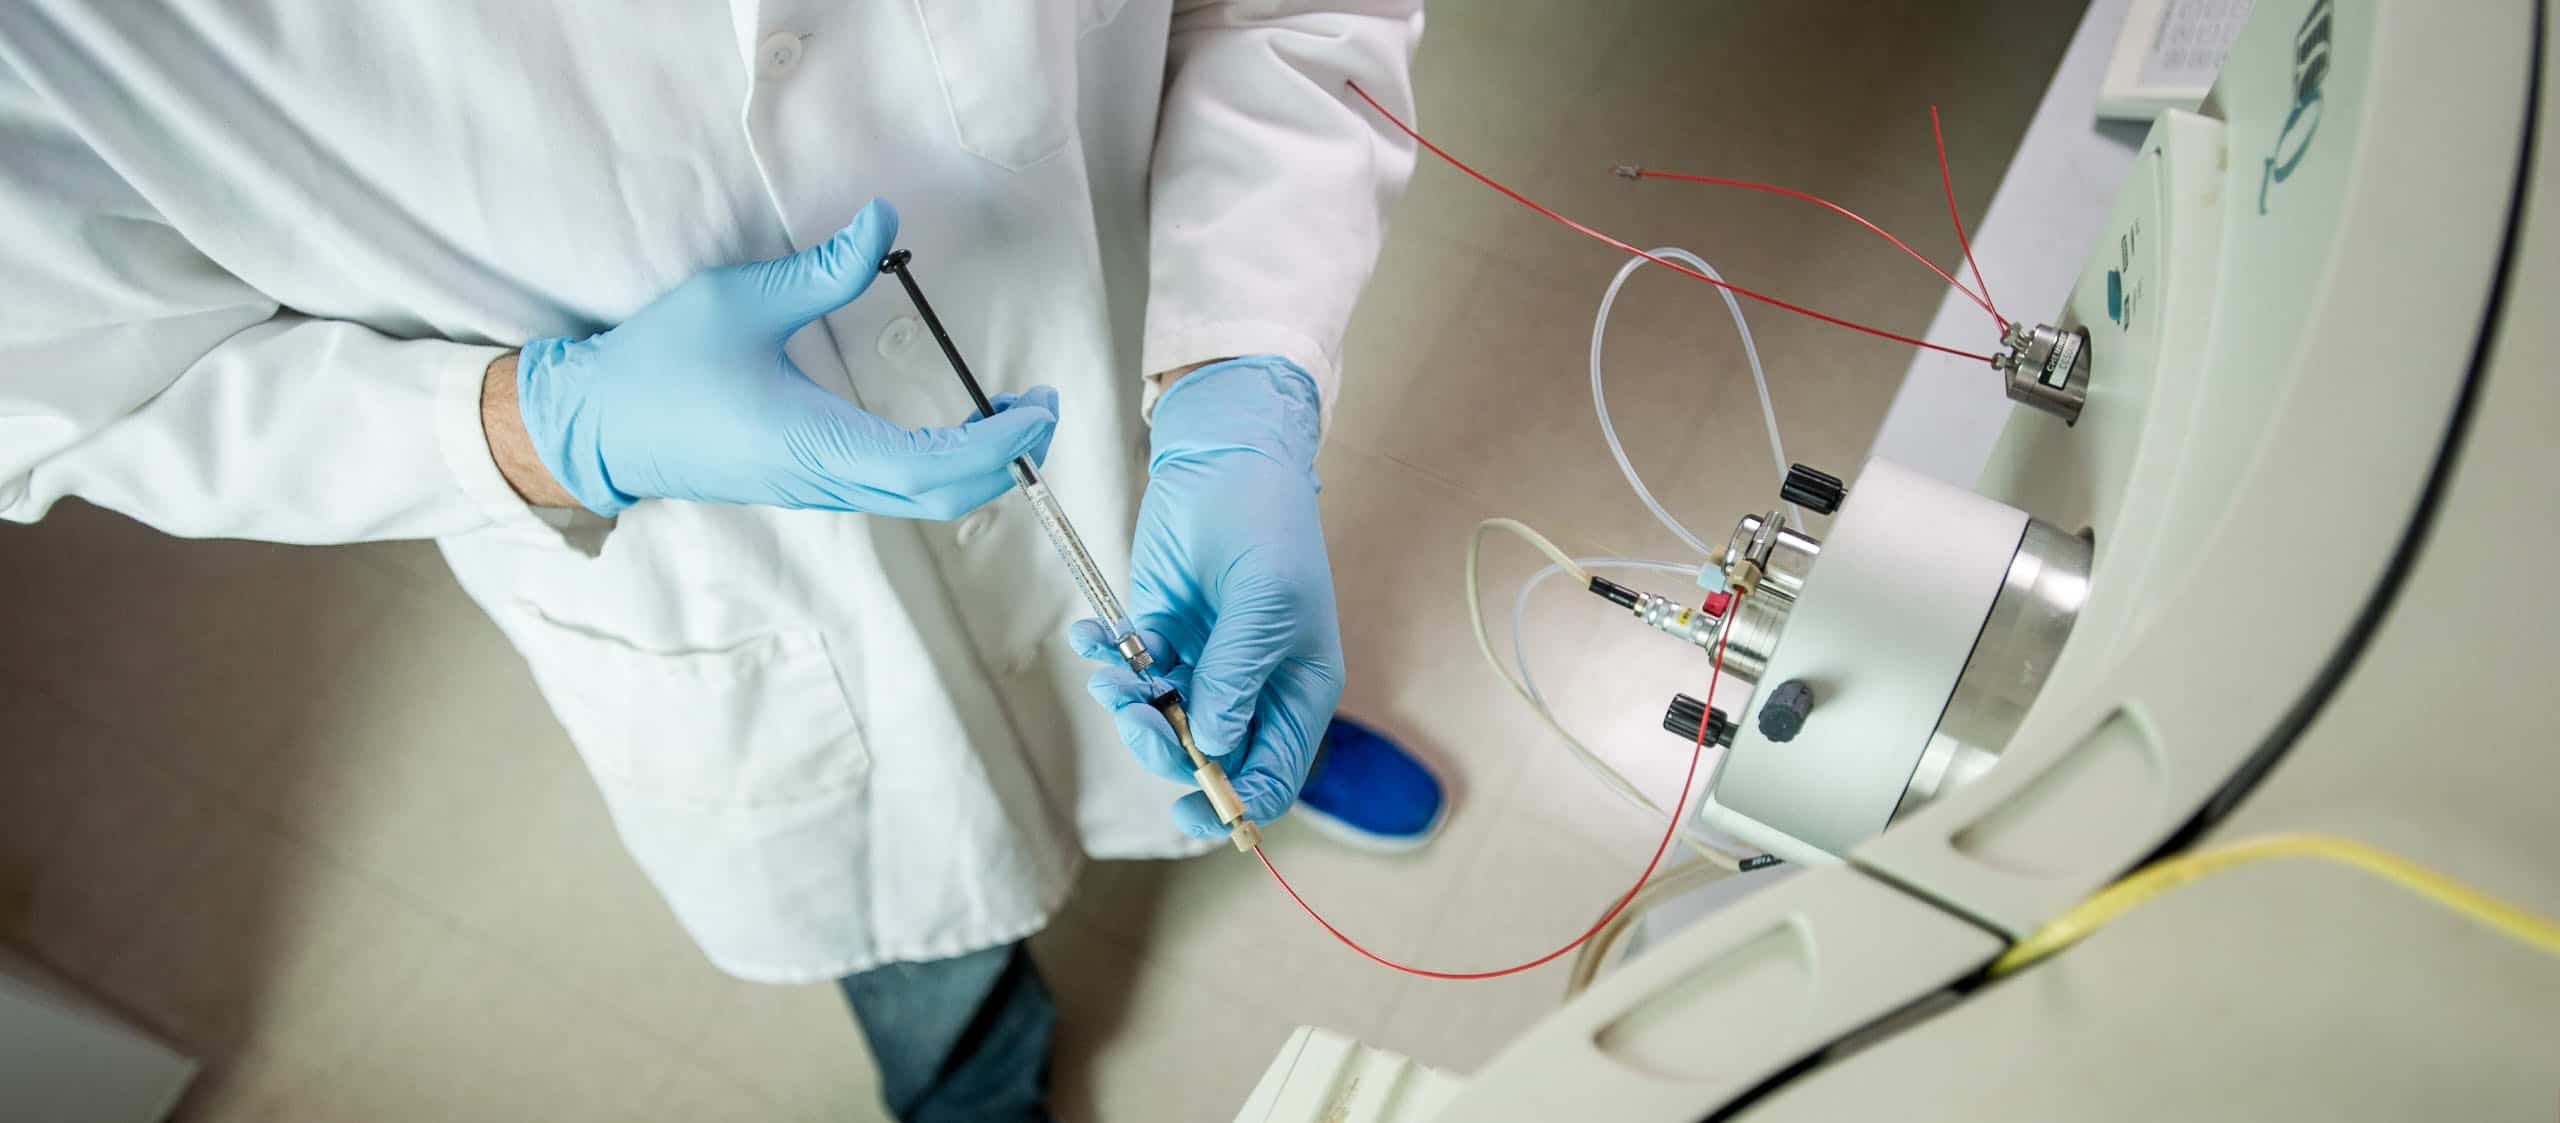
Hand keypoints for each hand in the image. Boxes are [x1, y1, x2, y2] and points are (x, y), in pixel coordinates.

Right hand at [504, 198, 1056, 516]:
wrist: (600, 426)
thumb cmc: (661, 364)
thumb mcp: (740, 302)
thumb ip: (822, 270)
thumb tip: (880, 220)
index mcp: (815, 444)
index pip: (930, 466)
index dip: (995, 446)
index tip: (1036, 410)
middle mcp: (826, 480)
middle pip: (941, 496)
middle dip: (1007, 458)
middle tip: (1044, 407)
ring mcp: (818, 489)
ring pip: (921, 499)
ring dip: (979, 465)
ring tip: (1017, 416)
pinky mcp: (809, 484)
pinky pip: (896, 490)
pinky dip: (944, 468)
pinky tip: (962, 430)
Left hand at [1070, 357, 1341, 837]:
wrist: (1225, 455)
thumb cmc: (1267, 524)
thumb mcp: (1266, 603)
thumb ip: (1238, 676)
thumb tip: (1212, 745)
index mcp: (1297, 690)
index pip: (1273, 774)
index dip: (1235, 801)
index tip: (1189, 808)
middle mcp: (1251, 686)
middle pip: (1207, 756)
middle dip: (1166, 747)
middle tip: (1136, 713)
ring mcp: (1204, 662)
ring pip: (1160, 720)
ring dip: (1128, 705)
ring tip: (1110, 670)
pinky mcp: (1162, 633)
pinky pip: (1130, 671)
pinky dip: (1105, 661)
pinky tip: (1092, 637)